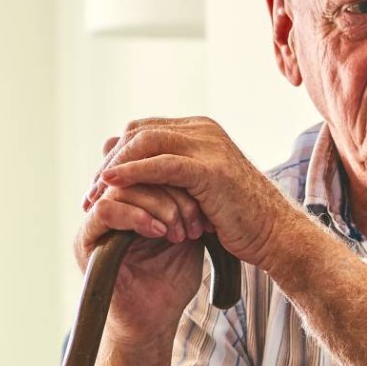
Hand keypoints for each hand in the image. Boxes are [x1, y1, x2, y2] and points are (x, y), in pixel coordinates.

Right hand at [78, 142, 210, 347]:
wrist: (154, 321)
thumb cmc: (171, 281)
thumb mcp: (186, 234)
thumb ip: (186, 204)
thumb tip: (201, 170)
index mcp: (132, 201)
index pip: (149, 167)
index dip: (177, 177)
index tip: (205, 200)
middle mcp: (111, 207)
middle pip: (135, 172)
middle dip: (170, 192)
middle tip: (193, 218)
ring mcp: (96, 223)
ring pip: (121, 187)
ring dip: (156, 204)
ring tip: (178, 228)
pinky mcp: (87, 241)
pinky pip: (105, 211)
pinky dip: (134, 216)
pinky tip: (158, 232)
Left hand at [91, 117, 302, 271]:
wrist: (276, 235)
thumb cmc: (239, 219)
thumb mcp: (198, 191)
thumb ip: (170, 178)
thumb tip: (129, 177)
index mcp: (200, 132)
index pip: (143, 130)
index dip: (116, 154)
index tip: (98, 185)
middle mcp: (204, 131)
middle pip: (139, 132)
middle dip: (110, 161)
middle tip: (90, 193)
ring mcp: (209, 146)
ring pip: (146, 142)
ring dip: (115, 168)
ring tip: (96, 193)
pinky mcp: (210, 170)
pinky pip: (161, 164)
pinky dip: (133, 172)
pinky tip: (112, 185)